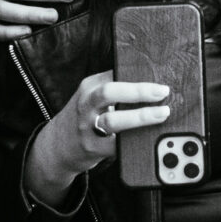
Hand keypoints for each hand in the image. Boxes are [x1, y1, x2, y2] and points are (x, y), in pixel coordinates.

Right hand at [24, 70, 170, 205]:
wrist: (57, 145)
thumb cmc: (84, 117)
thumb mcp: (92, 96)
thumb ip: (114, 88)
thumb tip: (152, 85)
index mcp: (89, 87)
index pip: (114, 74)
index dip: (138, 74)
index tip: (159, 76)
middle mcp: (86, 104)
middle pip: (110, 92)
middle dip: (139, 91)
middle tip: (162, 91)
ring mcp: (88, 127)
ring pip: (113, 120)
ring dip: (141, 116)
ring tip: (162, 113)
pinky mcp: (93, 148)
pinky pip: (116, 144)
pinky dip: (134, 139)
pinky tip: (149, 135)